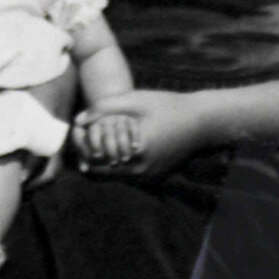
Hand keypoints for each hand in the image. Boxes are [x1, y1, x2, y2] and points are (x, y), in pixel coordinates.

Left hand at [72, 90, 208, 179]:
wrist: (203, 123)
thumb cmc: (169, 106)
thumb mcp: (136, 100)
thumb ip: (105, 108)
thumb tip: (78, 119)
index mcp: (135, 152)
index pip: (94, 157)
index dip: (79, 142)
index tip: (76, 127)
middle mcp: (141, 171)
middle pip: (99, 171)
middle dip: (87, 152)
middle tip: (82, 134)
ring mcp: (148, 177)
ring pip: (111, 174)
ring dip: (100, 158)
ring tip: (96, 137)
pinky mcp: (153, 177)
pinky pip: (125, 174)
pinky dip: (114, 162)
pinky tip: (113, 143)